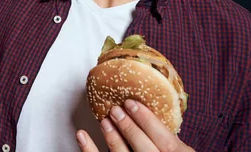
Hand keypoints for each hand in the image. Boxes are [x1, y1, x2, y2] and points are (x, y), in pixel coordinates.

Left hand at [76, 99, 194, 151]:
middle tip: (115, 110)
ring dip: (112, 138)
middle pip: (143, 147)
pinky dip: (89, 149)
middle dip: (128, 127)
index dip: (148, 120)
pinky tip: (81, 135)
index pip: (165, 140)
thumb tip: (151, 114)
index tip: (132, 103)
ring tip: (104, 121)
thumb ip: (168, 141)